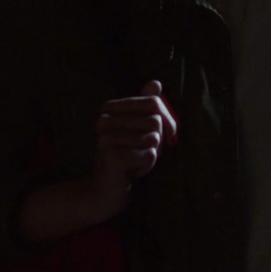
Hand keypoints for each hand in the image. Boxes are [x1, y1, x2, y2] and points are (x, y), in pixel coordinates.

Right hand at [88, 80, 177, 213]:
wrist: (108, 188)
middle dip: (158, 140)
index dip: (166, 120)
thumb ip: (148, 106)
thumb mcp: (141, 128)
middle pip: (155, 120)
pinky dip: (148, 165)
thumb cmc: (129, 155)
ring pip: (153, 139)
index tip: (163, 135)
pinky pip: (149, 156)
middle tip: (143, 151)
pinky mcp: (112, 157)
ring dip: (152, 154)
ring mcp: (105, 138)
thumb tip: (156, 83)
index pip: (154, 102)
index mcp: (109, 108)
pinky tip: (133, 170)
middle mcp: (104, 120)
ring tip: (136, 160)